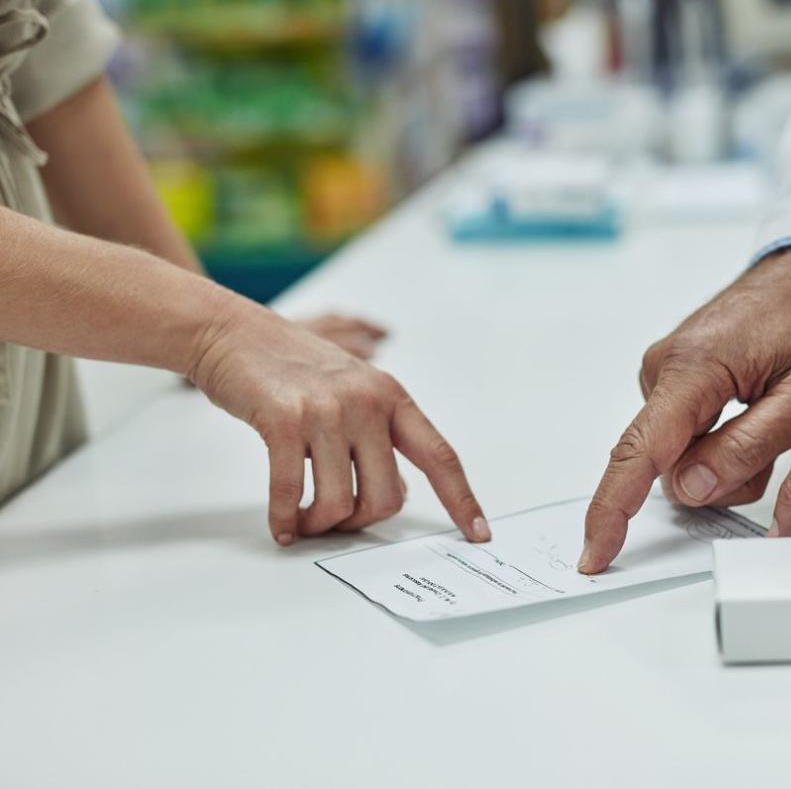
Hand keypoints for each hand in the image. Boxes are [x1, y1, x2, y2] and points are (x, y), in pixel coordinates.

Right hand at [188, 302, 487, 545]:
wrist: (235, 334)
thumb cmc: (294, 368)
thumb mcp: (355, 391)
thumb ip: (380, 436)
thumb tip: (397, 493)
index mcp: (392, 398)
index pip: (440, 456)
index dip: (462, 499)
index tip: (478, 533)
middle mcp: (367, 404)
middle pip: (386, 497)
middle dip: (361, 521)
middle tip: (336, 521)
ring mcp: (327, 412)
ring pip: (340, 503)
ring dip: (320, 524)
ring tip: (304, 521)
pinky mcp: (283, 423)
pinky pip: (291, 493)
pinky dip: (286, 519)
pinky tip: (283, 525)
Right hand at [578, 247, 790, 572]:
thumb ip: (748, 447)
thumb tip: (690, 488)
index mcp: (695, 367)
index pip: (641, 451)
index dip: (614, 509)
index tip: (595, 551)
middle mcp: (664, 367)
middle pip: (666, 464)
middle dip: (717, 476)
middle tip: (776, 442)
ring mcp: (663, 372)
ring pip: (677, 455)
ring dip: (723, 458)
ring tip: (768, 416)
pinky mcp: (670, 378)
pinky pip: (681, 436)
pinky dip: (716, 441)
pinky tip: (750, 410)